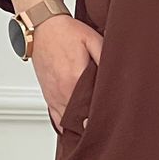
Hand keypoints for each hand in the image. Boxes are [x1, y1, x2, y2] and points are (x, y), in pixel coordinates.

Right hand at [33, 16, 102, 132]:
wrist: (42, 27)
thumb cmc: (66, 32)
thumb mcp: (92, 39)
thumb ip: (104, 57)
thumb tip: (116, 73)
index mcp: (75, 78)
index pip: (91, 107)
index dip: (102, 117)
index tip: (111, 122)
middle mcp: (62, 90)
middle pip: (79, 118)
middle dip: (92, 124)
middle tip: (106, 129)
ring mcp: (53, 94)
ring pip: (66, 121)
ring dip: (78, 126)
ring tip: (92, 132)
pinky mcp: (47, 94)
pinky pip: (54, 116)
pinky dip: (64, 125)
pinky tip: (74, 129)